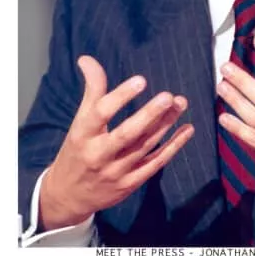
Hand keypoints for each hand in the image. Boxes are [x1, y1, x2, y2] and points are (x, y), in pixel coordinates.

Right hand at [39, 56, 193, 229]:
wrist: (67, 196)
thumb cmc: (76, 150)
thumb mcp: (79, 122)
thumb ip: (91, 91)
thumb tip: (87, 59)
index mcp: (82, 135)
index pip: (100, 113)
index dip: (120, 96)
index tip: (140, 80)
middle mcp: (98, 155)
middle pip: (127, 134)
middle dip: (149, 115)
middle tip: (168, 96)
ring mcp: (116, 172)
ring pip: (145, 146)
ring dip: (165, 124)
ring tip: (180, 103)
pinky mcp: (130, 183)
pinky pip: (155, 163)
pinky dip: (173, 146)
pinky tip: (187, 130)